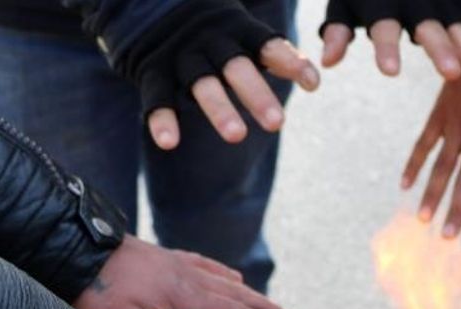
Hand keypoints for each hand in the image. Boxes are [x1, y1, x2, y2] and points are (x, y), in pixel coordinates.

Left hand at [73, 236, 298, 308]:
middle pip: (238, 295)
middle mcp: (186, 276)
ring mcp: (175, 263)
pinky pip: (204, 265)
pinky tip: (228, 276)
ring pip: (223, 279)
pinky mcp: (162, 257)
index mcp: (183, 294)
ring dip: (249, 295)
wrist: (70, 244)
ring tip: (267, 306)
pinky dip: (223, 274)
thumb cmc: (92, 289)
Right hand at [109, 0, 320, 149]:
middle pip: (236, 67)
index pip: (267, 45)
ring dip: (219, 109)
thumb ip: (271, 53)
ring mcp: (180, 56)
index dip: (290, 62)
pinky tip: (169, 142)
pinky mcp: (151, 70)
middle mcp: (211, 42)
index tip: (313, 84)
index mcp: (237, 30)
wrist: (146, 1)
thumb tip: (313, 79)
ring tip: (237, 136)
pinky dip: (161, 118)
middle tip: (277, 123)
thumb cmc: (210, 26)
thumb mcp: (239, 28)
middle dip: (256, 94)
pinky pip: (156, 95)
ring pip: (201, 83)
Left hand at [320, 0, 460, 78]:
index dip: (387, 47)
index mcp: (380, 1)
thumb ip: (338, 31)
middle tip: (451, 74)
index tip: (390, 72)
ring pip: (455, 22)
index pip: (383, 25)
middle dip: (440, 48)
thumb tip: (326, 62)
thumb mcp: (345, 4)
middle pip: (427, 25)